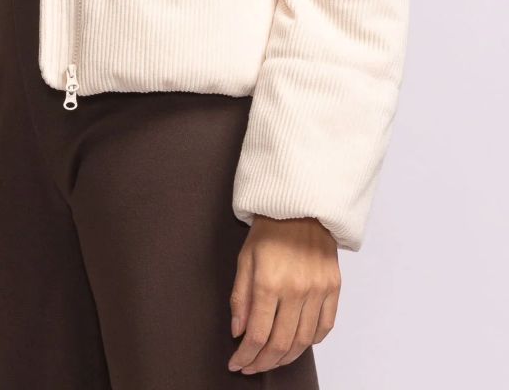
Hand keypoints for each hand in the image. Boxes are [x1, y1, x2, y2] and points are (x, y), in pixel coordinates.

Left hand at [227, 215, 339, 374]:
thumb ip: (240, 298)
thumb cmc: (269, 228)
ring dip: (286, 357)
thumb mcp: (245, 258)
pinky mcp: (333, 286)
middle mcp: (296, 290)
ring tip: (271, 359)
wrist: (302, 204)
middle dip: (263, 362)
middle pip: (280, 344)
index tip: (237, 363)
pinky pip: (325, 326)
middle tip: (251, 366)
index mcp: (269, 282)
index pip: (257, 334)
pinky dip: (312, 341)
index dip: (246, 355)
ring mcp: (318, 290)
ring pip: (303, 341)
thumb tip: (238, 332)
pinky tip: (298, 343)